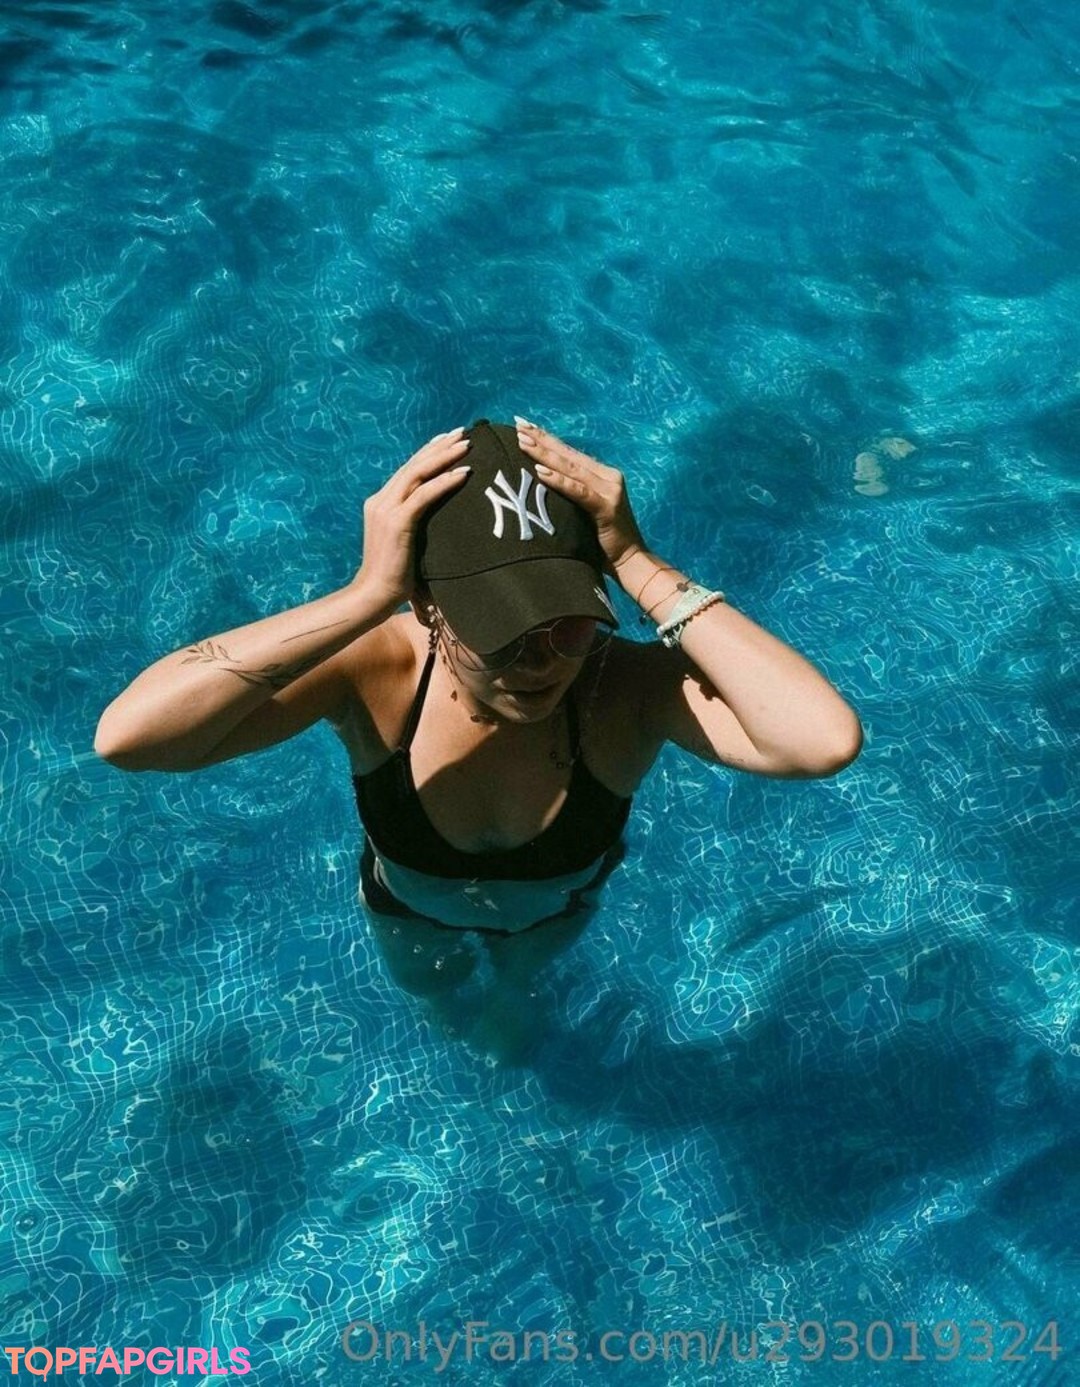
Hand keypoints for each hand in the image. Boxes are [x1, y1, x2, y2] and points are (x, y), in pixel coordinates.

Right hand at [352, 428, 471, 612]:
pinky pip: (424, 495)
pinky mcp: (397, 523)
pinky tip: (463, 474)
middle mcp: (380, 500)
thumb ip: (412, 523)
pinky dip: (445, 482)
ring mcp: (386, 510)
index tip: (449, 439)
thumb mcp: (403, 541)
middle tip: (462, 433)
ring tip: (466, 446)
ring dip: (444, 457)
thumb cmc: (392, 575)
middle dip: (439, 446)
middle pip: (414, 464)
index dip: (428, 451)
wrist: (373, 594)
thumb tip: (436, 518)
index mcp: (380, 502)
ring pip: (418, 473)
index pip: (407, 469)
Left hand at [513, 416, 645, 574]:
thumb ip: (572, 495)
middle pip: (568, 455)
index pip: (570, 453)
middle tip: (518, 424)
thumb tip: (540, 484)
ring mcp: (609, 491)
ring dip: (544, 454)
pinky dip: (559, 481)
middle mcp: (608, 477)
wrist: (631, 562)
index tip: (523, 424)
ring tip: (523, 442)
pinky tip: (540, 472)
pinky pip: (578, 491)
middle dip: (541, 439)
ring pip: (571, 468)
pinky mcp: (607, 507)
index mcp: (602, 476)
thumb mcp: (585, 512)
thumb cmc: (604, 542)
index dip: (547, 438)